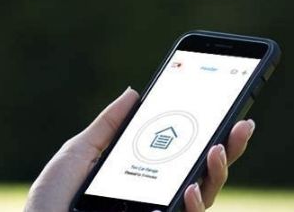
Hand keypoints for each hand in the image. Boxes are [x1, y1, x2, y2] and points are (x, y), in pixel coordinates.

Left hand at [24, 87, 255, 211]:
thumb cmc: (51, 199)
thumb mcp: (79, 153)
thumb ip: (110, 126)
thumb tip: (135, 92)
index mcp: (144, 177)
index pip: (185, 156)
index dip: (210, 135)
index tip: (230, 110)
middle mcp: (156, 200)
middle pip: (204, 176)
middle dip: (229, 149)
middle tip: (243, 124)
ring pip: (203, 199)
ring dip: (217, 174)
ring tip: (215, 150)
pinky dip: (192, 205)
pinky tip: (188, 189)